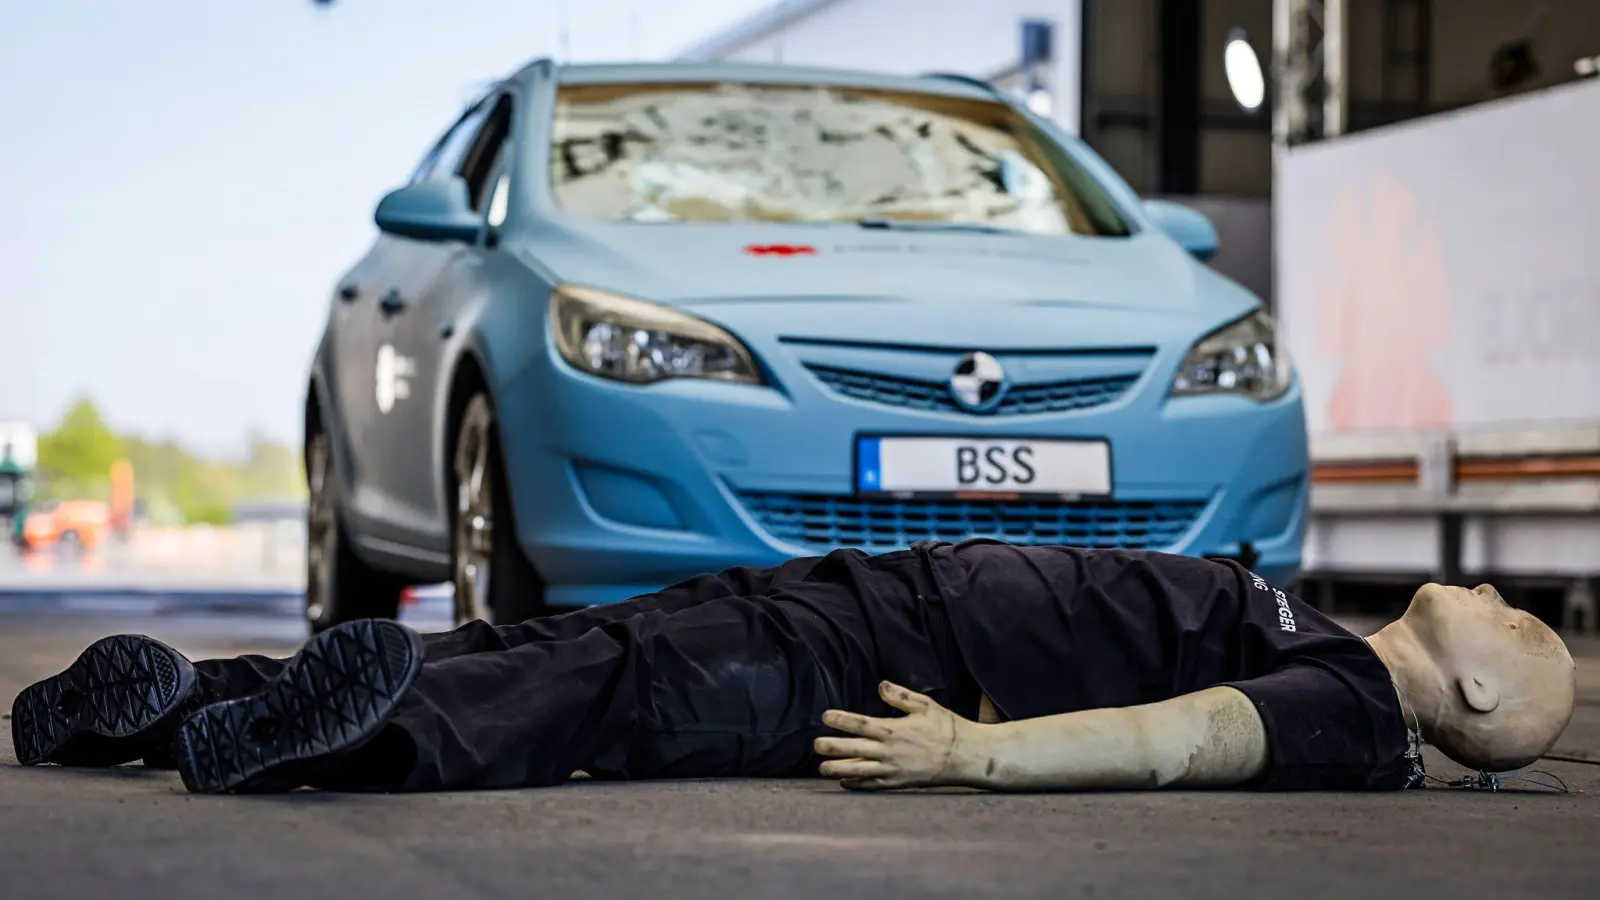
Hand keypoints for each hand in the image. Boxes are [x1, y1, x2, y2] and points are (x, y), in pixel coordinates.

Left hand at [813, 681, 986, 790]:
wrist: (964, 757)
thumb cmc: (946, 728)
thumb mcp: (925, 705)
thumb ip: (901, 696)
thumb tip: (880, 685)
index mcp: (893, 730)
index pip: (860, 723)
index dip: (841, 719)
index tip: (826, 716)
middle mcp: (889, 751)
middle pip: (853, 749)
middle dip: (831, 747)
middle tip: (815, 745)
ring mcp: (892, 769)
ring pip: (858, 771)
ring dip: (838, 769)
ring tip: (821, 768)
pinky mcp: (898, 783)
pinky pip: (872, 785)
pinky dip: (856, 784)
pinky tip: (844, 782)